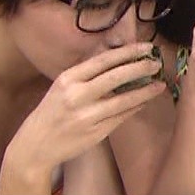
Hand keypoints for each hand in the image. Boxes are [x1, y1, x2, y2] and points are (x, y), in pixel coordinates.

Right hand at [10, 42, 167, 170]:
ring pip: (124, 100)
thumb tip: (118, 63)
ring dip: (145, 91)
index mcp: (68, 79)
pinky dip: (135, 108)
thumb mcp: (61, 87)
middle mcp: (77, 95)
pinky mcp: (96, 133)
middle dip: (140, 68)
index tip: (145, 47)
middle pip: (116, 77)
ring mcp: (87, 116)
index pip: (103, 61)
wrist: (35, 146)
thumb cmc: (51, 113)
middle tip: (157, 63)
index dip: (127, 52)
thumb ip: (86, 76)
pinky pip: (121, 117)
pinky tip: (144, 102)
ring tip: (159, 85)